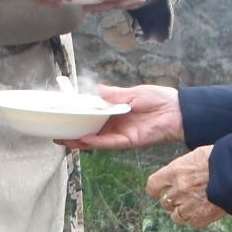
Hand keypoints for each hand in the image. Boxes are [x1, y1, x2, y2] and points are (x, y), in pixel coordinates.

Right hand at [63, 83, 185, 150]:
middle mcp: (114, 124)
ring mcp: (120, 133)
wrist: (177, 110)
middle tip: (55, 129)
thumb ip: (112, 94)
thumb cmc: (158, 99)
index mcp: (114, 111)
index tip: (61, 112)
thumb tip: (94, 89)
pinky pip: (109, 143)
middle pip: (89, 129)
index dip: (77, 114)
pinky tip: (83, 139)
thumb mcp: (131, 93)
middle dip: (72, 130)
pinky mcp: (128, 141)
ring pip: (95, 139)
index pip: (91, 114)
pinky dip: (96, 142)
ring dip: (79, 140)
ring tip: (62, 139)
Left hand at [146, 146, 226, 227]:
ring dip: (183, 212)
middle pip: (165, 202)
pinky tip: (204, 212)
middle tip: (182, 197)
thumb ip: (185, 167)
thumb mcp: (197, 155)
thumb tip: (181, 173)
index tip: (156, 192)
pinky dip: (198, 219)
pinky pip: (194, 223)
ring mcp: (190, 204)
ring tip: (193, 206)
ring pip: (177, 216)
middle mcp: (179, 189)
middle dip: (172, 201)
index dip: (154, 190)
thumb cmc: (221, 158)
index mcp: (175, 171)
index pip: (153, 184)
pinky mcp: (203, 216)